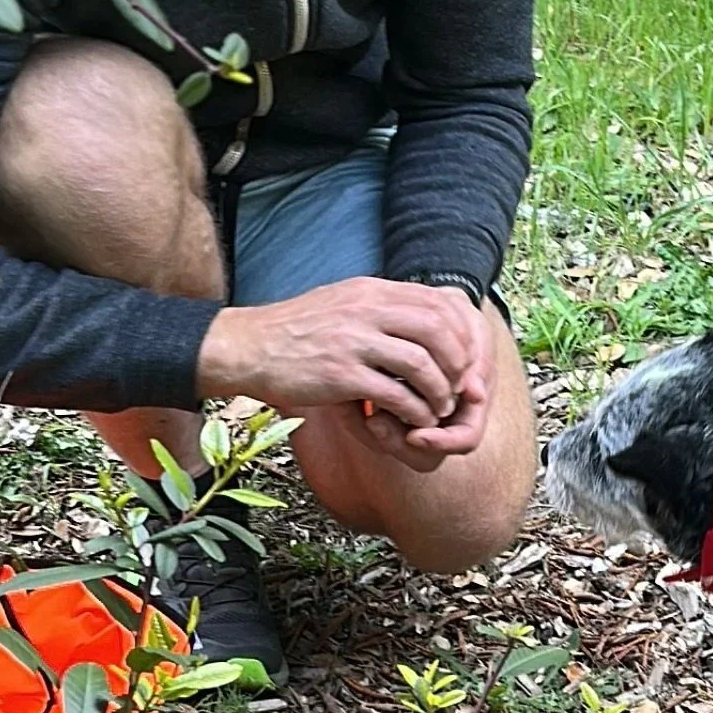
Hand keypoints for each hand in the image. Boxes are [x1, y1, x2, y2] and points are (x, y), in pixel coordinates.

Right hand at [199, 277, 483, 436]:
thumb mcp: (343, 302)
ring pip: (422, 364)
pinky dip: (414, 412)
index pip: (439, 302)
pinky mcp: (340, 375)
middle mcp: (366, 309)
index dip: (462, 333)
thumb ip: (381, 306)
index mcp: (372, 291)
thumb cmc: (297, 330)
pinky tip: (415, 421)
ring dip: (440, 391)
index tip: (464, 359)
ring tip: (440, 408)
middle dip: (458, 363)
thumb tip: (423, 314)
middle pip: (438, 330)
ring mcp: (353, 341)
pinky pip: (395, 395)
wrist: (248, 347)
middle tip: (458, 387)